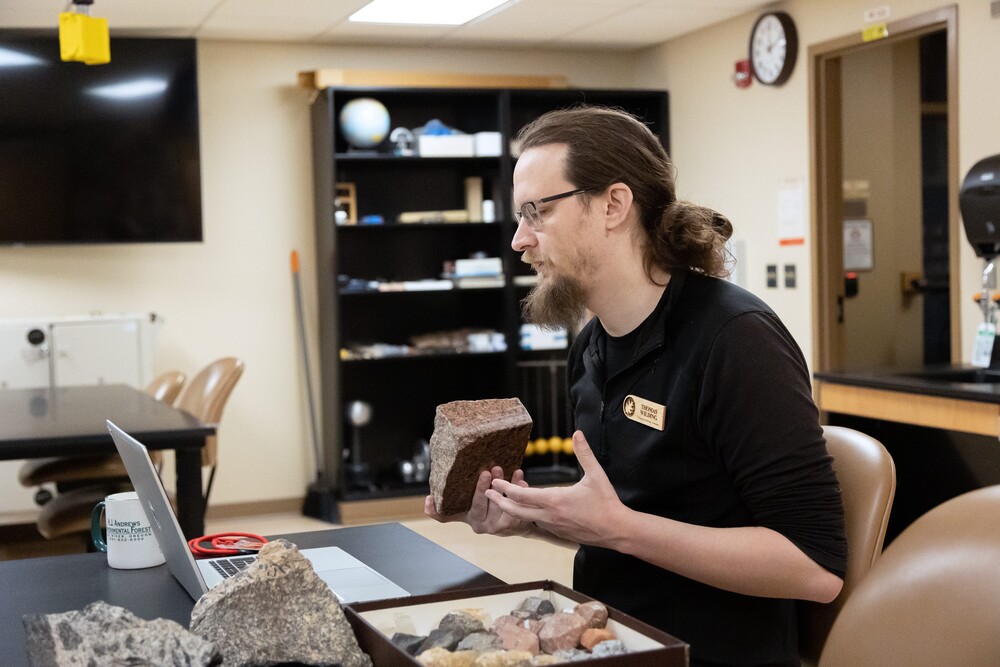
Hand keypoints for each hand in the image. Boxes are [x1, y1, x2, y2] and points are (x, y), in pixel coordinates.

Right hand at [424, 466, 531, 536]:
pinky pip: (518, 503)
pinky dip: (519, 488)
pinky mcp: (517, 523)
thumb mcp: (462, 514)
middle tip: (488, 470)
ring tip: (502, 469)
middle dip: (485, 486)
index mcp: (472, 521)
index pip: (472, 506)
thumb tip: (428, 499)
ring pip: (503, 503)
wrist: (513, 525)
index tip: (481, 475)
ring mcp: (502, 525)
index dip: (476, 492)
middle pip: (485, 504)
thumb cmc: (484, 513)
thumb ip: (442, 511)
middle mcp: (486, 526)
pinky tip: (519, 476)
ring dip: (504, 484)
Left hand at [485, 430, 625, 546]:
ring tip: (505, 497)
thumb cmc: (606, 502)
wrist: (616, 530)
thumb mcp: (596, 475)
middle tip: (487, 493)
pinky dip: (527, 514)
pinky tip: (528, 507)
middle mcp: (550, 515)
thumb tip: (577, 433)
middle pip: (516, 511)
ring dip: (513, 508)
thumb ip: (584, 453)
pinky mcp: (558, 532)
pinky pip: (537, 522)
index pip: (522, 496)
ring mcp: (553, 526)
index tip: (494, 483)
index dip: (506, 489)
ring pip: (525, 518)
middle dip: (499, 502)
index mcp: (555, 500)